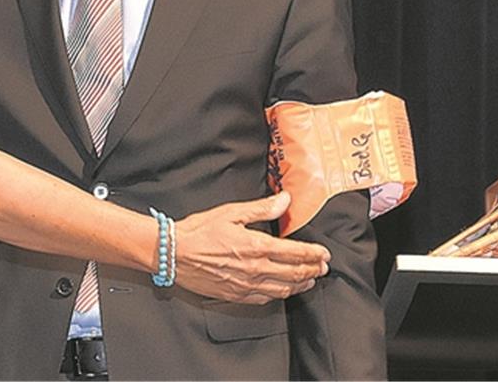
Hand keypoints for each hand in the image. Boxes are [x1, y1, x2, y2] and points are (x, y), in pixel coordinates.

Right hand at [174, 191, 330, 304]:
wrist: (172, 253)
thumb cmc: (198, 231)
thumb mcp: (231, 213)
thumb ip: (262, 209)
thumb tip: (285, 200)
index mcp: (257, 246)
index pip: (296, 252)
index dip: (315, 254)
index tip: (325, 253)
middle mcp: (256, 268)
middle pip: (295, 273)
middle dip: (313, 269)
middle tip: (323, 267)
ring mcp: (247, 284)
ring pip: (284, 288)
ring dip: (301, 284)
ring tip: (309, 280)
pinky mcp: (236, 295)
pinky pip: (265, 298)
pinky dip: (280, 294)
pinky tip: (283, 290)